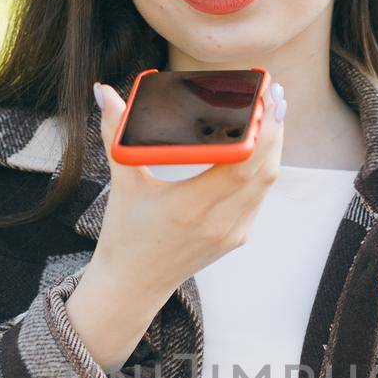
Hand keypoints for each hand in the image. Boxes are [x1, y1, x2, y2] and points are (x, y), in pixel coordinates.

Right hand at [92, 78, 285, 298]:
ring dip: (272, 147)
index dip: (260, 130)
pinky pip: (258, 196)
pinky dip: (263, 169)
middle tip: (272, 93)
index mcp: (190, 207)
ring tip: (271, 113)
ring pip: (267, 183)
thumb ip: (116, 134)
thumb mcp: (122, 183)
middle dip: (273, 129)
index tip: (263, 99)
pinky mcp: (237, 237)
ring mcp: (232, 232)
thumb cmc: (125, 235)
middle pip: (265, 169)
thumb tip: (104, 92)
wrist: (133, 285)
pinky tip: (260, 147)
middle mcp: (218, 222)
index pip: (242, 164)